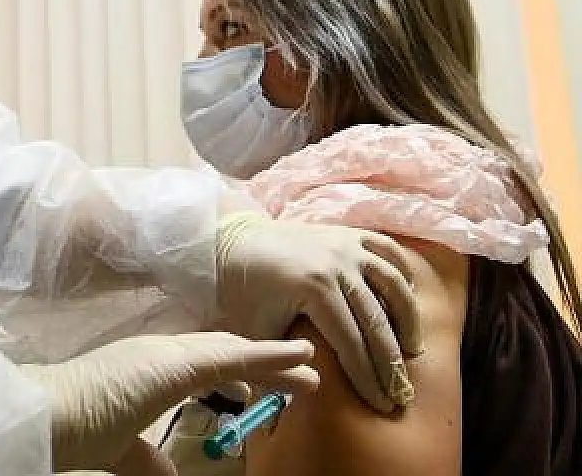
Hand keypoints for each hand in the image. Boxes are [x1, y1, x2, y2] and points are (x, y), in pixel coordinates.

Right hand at [22, 332, 317, 471]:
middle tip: (297, 374)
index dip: (230, 373)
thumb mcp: (120, 447)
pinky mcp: (178, 362)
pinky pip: (236, 357)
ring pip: (234, 352)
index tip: (251, 390)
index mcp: (144, 366)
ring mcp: (168, 352)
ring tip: (311, 367)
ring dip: (275, 360)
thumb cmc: (74, 427)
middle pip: (221, 353)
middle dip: (260, 365)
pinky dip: (272, 355)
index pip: (196, 364)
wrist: (48, 414)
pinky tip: (301, 356)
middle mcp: (158, 351)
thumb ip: (147, 459)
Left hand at [215, 212, 423, 412]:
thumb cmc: (241, 293)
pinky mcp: (348, 233)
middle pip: (376, 320)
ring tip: (413, 350)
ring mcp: (346, 245)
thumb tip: (290, 410)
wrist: (230, 244)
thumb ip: (276, 367)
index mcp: (314, 287)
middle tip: (402, 392)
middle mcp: (337, 263)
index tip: (382, 402)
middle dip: (391, 361)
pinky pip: (388, 250)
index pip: (351, 342)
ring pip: (393, 284)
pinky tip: (407, 300)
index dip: (368, 376)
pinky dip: (403, 273)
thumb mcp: (254, 333)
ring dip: (408, 319)